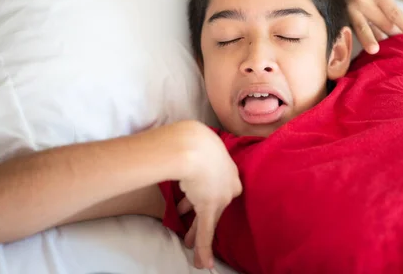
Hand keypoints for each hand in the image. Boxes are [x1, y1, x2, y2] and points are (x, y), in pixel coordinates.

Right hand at [175, 123, 241, 269]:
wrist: (192, 144)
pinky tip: (203, 262)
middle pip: (214, 206)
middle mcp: (228, 183)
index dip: (204, 198)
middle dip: (200, 219)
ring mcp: (220, 196)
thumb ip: (190, 152)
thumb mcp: (195, 144)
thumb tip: (173, 146)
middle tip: (191, 231)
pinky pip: (207, 232)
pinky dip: (204, 248)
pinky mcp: (210, 207)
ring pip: (209, 220)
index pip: (218, 188)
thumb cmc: (191, 140)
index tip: (194, 204)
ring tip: (188, 241)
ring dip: (197, 232)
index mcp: (227, 167)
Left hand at [347, 0, 402, 53]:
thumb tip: (382, 50)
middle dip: (396, 34)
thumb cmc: (366, 0)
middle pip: (383, 23)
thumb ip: (369, 29)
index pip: (362, 28)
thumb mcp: (361, 14)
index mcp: (352, 10)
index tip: (374, 50)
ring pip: (394, 12)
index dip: (368, 39)